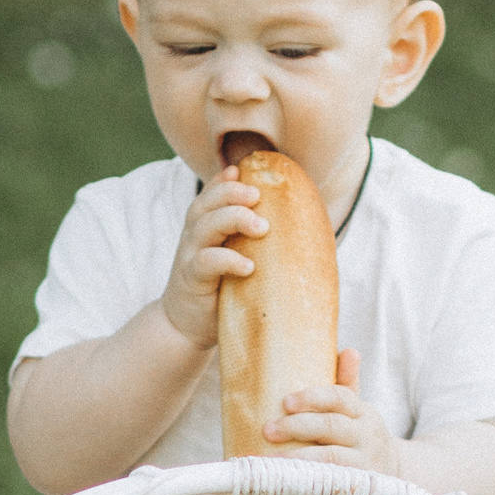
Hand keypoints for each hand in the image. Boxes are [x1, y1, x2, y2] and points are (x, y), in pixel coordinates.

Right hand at [158, 169, 265, 347]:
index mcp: (206, 225)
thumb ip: (255, 242)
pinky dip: (227, 260)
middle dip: (232, 192)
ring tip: (261, 227)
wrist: (186, 325)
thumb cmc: (221, 289)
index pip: (212, 193)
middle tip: (258, 195)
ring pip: (204, 226)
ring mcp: (189, 256)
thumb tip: (307, 232)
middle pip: (206, 202)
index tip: (244, 169)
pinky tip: (248, 265)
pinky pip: (205, 262)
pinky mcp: (191, 279)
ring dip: (233, 218)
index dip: (225, 180)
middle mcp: (195, 235)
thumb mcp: (237, 258)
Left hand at [272, 349, 401, 494]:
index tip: (285, 402)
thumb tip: (349, 351)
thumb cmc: (362, 441)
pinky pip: (339, 494)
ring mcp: (367, 466)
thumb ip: (348, 384)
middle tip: (268, 430)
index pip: (339, 397)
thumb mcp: (360, 413)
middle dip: (297, 427)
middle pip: (331, 427)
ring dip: (301, 461)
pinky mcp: (364, 494)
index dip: (312, 398)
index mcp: (363, 414)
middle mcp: (367, 437)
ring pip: (332, 460)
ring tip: (273, 464)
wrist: (397, 479)